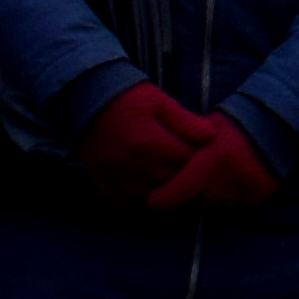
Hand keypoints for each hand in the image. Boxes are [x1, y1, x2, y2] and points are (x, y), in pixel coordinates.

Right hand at [75, 82, 220, 217]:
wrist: (87, 96)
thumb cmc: (129, 97)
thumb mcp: (160, 101)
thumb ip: (185, 121)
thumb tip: (211, 136)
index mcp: (148, 141)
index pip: (185, 159)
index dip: (196, 155)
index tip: (198, 149)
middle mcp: (131, 163)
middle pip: (169, 180)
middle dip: (181, 173)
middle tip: (186, 165)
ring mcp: (114, 174)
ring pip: (148, 197)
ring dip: (161, 190)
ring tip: (168, 179)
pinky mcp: (100, 178)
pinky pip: (123, 202)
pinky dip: (137, 202)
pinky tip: (147, 192)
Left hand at [145, 110, 281, 217]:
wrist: (276, 124)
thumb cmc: (235, 122)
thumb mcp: (204, 132)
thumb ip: (187, 151)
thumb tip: (166, 163)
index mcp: (201, 168)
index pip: (168, 198)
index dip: (159, 198)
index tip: (155, 197)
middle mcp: (218, 187)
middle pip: (195, 200)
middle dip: (195, 190)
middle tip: (204, 171)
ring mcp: (238, 196)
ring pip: (218, 202)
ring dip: (217, 192)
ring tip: (226, 170)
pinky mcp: (257, 198)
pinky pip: (240, 203)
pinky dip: (238, 193)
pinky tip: (242, 175)